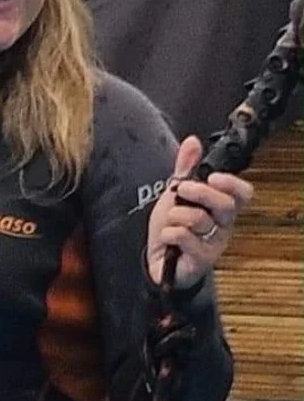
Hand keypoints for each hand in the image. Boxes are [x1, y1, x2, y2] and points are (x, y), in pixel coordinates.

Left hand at [146, 136, 253, 290]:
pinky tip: (167, 236)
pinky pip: (185, 238)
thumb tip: (192, 141)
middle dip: (200, 193)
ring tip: (170, 220)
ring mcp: (213, 243)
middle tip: (182, 189)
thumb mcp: (175, 195)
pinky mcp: (200, 259)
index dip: (232, 183)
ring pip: (200, 220)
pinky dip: (170, 233)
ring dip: (177, 214)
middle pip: (225, 204)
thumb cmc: (171, 227)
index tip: (213, 176)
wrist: (156, 259)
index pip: (242, 193)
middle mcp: (222, 225)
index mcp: (221, 207)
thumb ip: (185, 169)